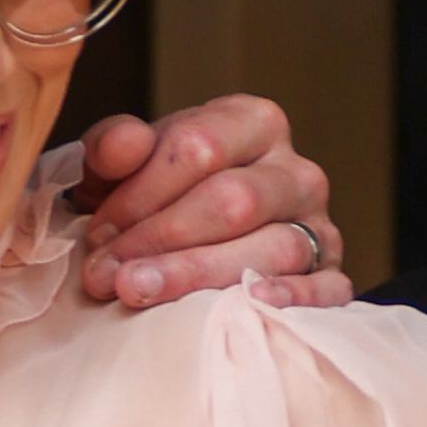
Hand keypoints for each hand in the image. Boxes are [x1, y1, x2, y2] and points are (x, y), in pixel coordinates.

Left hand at [69, 96, 348, 308]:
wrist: (183, 243)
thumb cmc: (152, 198)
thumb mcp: (120, 166)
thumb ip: (113, 148)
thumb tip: (124, 144)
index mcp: (251, 123)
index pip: (200, 148)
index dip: (140, 193)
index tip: (97, 232)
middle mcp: (295, 170)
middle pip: (234, 200)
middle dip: (160, 238)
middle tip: (104, 273)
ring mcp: (319, 224)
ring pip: (273, 247)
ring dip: (197, 274)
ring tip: (136, 291)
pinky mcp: (329, 275)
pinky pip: (328, 288)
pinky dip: (294, 298)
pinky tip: (249, 302)